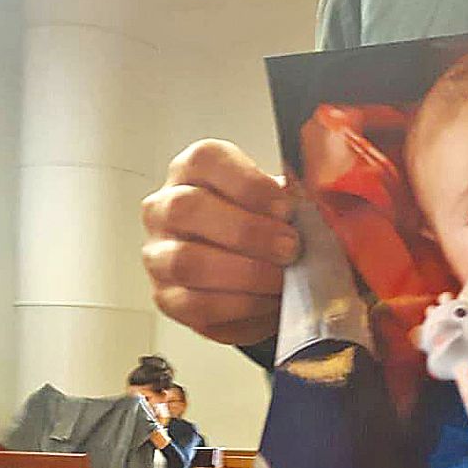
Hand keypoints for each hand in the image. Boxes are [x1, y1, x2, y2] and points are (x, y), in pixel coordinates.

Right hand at [142, 140, 298, 344]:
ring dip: (244, 272)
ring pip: (187, 261)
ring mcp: (158, 254)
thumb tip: (308, 203)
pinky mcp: (166, 297)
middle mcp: (165, 207)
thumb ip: (291, 198)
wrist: (259, 277)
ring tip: (282, 278)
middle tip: (290, 247)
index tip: (286, 208)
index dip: (248, 184)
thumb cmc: (268, 230)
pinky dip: (239, 305)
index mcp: (194, 171)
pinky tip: (267, 301)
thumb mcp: (282, 205)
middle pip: (187, 208)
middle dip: (247, 231)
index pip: (205, 161)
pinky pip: (195, 304)